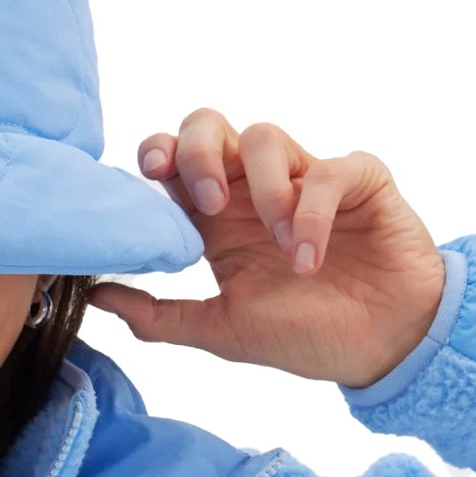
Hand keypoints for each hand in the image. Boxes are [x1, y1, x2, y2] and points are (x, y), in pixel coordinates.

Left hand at [87, 108, 447, 389]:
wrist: (381, 350)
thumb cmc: (304, 334)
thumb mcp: (220, 330)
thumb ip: (157, 315)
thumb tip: (94, 296)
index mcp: (217, 220)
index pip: (174, 162)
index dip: (158, 154)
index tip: (150, 176)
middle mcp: (254, 191)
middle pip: (209, 126)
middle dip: (197, 151)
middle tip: (208, 206)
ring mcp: (305, 180)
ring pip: (263, 136)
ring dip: (261, 190)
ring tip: (279, 248)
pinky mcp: (358, 180)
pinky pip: (327, 168)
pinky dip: (311, 212)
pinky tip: (309, 259)